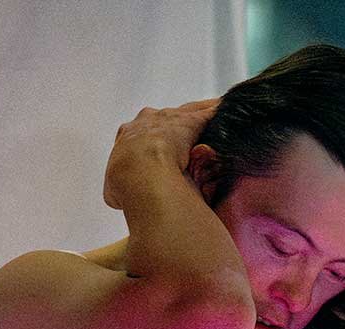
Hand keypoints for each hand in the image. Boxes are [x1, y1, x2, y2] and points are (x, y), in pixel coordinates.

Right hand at [104, 98, 218, 208]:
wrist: (141, 174)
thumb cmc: (127, 186)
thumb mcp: (115, 192)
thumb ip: (118, 192)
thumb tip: (121, 200)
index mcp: (127, 136)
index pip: (140, 134)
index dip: (150, 142)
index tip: (158, 151)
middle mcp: (146, 121)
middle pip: (164, 119)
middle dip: (174, 128)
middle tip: (186, 140)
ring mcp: (169, 119)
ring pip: (186, 113)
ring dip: (198, 117)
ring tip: (214, 120)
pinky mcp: (190, 121)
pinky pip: (207, 113)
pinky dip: (217, 112)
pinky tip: (228, 113)